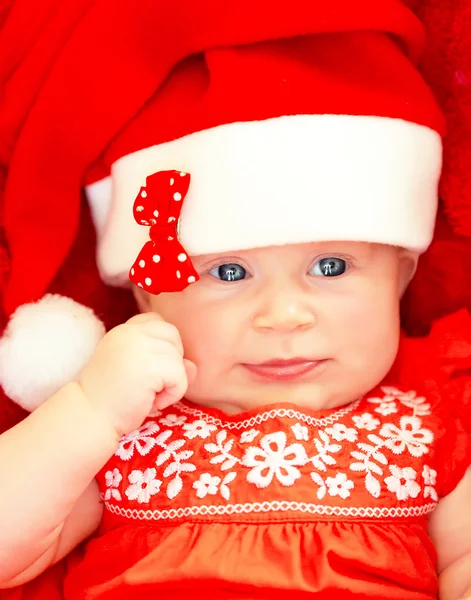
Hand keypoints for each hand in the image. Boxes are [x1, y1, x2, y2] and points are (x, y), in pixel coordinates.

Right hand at [78, 313, 196, 436]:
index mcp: (123, 331)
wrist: (89, 417)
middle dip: (170, 361)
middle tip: (150, 383)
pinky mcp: (150, 366)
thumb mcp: (139, 372)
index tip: (146, 368)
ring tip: (148, 395)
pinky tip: (151, 402)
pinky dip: (173, 394)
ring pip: (178, 358)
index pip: (156, 321)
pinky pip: (180, 376)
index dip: (161, 345)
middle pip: (172, 335)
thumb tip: (192, 366)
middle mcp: (130, 332)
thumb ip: (163, 361)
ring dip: (170, 382)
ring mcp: (139, 346)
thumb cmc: (112, 399)